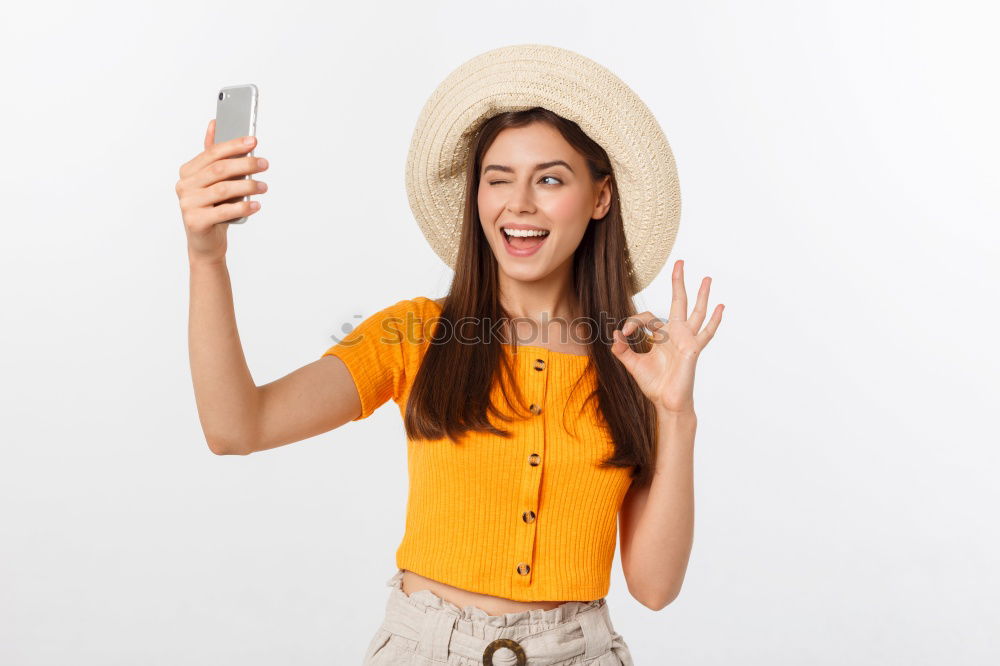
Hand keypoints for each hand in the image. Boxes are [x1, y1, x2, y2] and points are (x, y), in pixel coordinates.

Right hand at [174, 119, 268, 263]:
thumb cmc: (213, 208)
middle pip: (219, 169)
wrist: (206, 243)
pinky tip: (257, 205)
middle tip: (264, 163)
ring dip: (248, 186)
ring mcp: (188, 204)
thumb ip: (213, 155)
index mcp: (188, 172)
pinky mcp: (196, 222)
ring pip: (223, 189)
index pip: (212, 153)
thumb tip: (215, 123)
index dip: (233, 145)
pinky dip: (243, 207)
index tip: (254, 141)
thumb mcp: (213, 181)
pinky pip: (224, 211)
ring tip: (264, 187)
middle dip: (245, 164)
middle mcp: (184, 186)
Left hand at [611, 260, 723, 412]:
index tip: (624, 332)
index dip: (633, 321)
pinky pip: (706, 333)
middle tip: (680, 262)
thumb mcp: (633, 365)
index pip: (648, 317)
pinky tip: (720, 307)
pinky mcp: (692, 349)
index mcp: (662, 336)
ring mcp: (687, 340)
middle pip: (678, 302)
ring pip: (696, 312)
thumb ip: (623, 350)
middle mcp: (676, 334)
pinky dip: (714, 320)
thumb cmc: (655, 384)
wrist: (666, 403)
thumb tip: (615, 336)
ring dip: (701, 295)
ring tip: (707, 278)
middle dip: (678, 282)